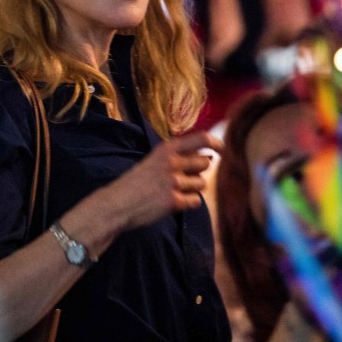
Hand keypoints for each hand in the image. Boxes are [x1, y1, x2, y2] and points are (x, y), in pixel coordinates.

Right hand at [98, 132, 223, 231]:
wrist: (118, 203)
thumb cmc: (137, 181)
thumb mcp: (155, 160)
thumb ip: (180, 156)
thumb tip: (210, 157)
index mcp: (167, 148)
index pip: (201, 138)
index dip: (217, 143)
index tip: (223, 150)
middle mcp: (172, 162)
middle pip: (205, 163)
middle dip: (199, 172)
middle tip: (182, 179)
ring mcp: (173, 182)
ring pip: (202, 183)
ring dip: (193, 188)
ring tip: (174, 190)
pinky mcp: (174, 201)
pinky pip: (196, 201)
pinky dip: (188, 203)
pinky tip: (173, 202)